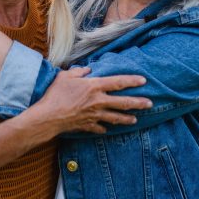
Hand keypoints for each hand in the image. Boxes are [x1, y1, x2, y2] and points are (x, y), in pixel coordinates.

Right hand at [31, 67, 151, 134]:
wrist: (49, 116)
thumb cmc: (55, 94)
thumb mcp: (65, 76)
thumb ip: (78, 71)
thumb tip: (87, 69)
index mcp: (94, 87)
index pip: (118, 82)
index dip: (132, 80)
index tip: (144, 80)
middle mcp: (98, 101)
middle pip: (122, 102)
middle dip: (138, 103)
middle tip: (150, 103)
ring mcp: (94, 115)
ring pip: (115, 118)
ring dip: (126, 118)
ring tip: (135, 119)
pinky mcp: (88, 125)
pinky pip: (99, 128)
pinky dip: (104, 128)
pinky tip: (107, 129)